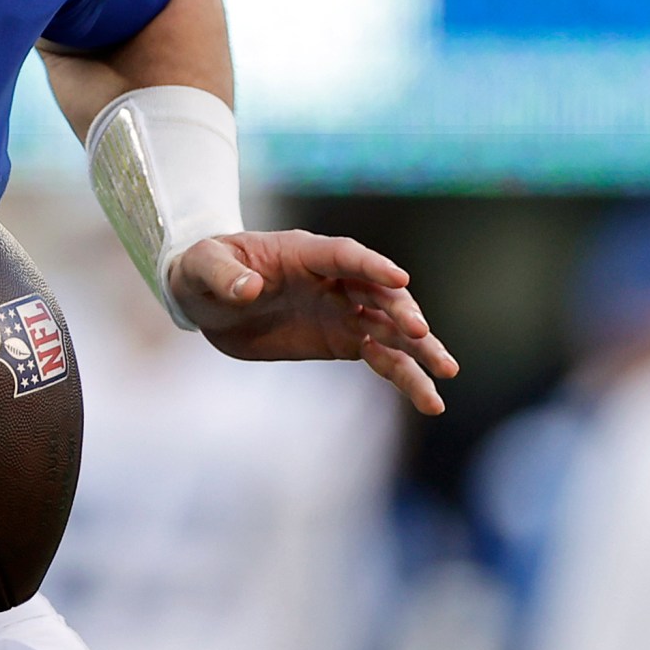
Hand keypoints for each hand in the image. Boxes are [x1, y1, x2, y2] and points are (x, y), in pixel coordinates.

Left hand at [168, 230, 458, 414]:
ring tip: (447, 373)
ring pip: (390, 329)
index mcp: (303, 252)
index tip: (399, 277)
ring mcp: (342, 310)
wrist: (206, 298)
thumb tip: (247, 288)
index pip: (344, 255)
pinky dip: (405, 376)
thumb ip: (223, 274)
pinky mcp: (342, 341)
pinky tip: (429, 398)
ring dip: (419, 350)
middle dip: (401, 311)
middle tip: (421, 333)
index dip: (371, 266)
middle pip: (378, 292)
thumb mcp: (202, 267)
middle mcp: (333, 279)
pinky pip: (381, 357)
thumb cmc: (204, 270)